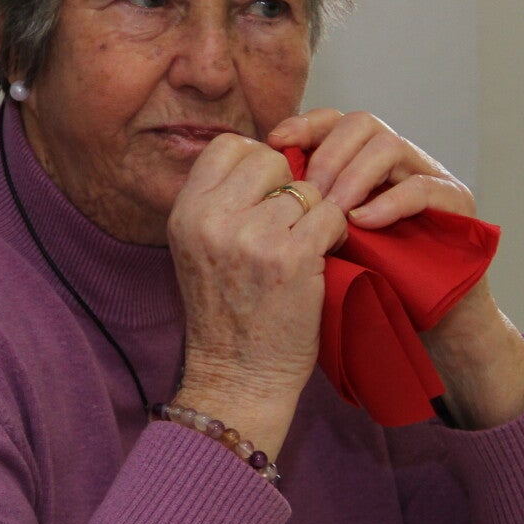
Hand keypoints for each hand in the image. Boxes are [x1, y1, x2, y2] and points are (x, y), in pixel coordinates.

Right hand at [166, 134, 348, 458]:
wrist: (237, 377)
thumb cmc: (224, 315)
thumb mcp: (198, 250)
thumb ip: (219, 204)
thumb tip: (262, 156)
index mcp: (187, 212)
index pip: (228, 146)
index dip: (256, 163)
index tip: (267, 194)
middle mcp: (214, 219)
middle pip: (270, 159)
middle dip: (290, 183)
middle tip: (291, 221)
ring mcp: (254, 236)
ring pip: (306, 188)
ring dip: (316, 212)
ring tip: (308, 243)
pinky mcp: (293, 257)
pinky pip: (330, 214)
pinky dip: (336, 231)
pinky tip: (325, 253)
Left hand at [267, 109, 523, 426]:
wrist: (424, 327)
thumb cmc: (364, 289)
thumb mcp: (319, 246)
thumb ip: (296, 213)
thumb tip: (243, 191)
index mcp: (363, 164)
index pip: (333, 122)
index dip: (304, 125)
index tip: (274, 143)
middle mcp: (398, 162)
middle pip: (359, 123)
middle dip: (327, 152)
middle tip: (305, 188)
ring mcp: (430, 177)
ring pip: (389, 145)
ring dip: (354, 174)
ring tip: (333, 209)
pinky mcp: (457, 203)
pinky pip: (421, 186)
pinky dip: (389, 201)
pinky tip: (363, 223)